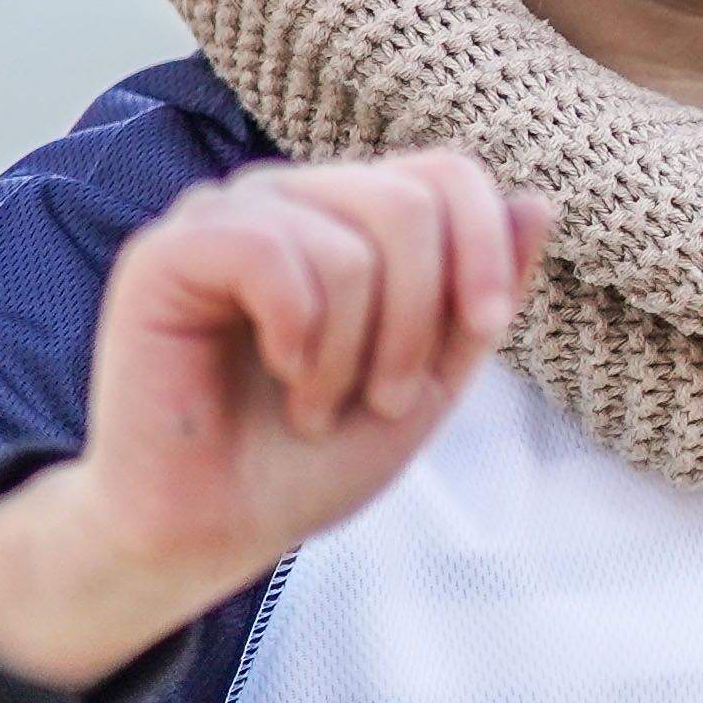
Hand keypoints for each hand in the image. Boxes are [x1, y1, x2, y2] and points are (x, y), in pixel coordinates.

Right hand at [0, 154, 544, 692]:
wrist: (214, 531)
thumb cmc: (312, 458)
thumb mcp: (432, 376)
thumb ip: (482, 294)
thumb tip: (538, 200)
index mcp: (347, 215)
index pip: (446, 172)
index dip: (484, 249)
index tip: (483, 332)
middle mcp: (286, 198)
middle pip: (408, 201)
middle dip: (418, 319)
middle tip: (381, 397)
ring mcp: (222, 218)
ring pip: (347, 240)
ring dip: (353, 349)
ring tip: (317, 404)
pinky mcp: (164, 255)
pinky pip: (266, 251)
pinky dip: (297, 333)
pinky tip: (280, 372)